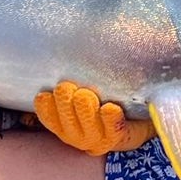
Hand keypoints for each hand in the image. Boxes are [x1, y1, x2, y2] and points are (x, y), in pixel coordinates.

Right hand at [32, 80, 154, 155]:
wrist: (135, 121)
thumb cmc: (101, 100)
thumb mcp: (80, 91)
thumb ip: (71, 78)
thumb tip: (56, 40)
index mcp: (63, 124)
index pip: (48, 117)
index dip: (45, 107)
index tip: (47, 93)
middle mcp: (77, 135)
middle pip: (66, 119)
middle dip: (65, 103)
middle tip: (67, 87)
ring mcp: (97, 139)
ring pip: (88, 125)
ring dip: (85, 109)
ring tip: (85, 95)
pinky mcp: (118, 138)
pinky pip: (114, 128)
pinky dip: (111, 118)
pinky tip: (110, 108)